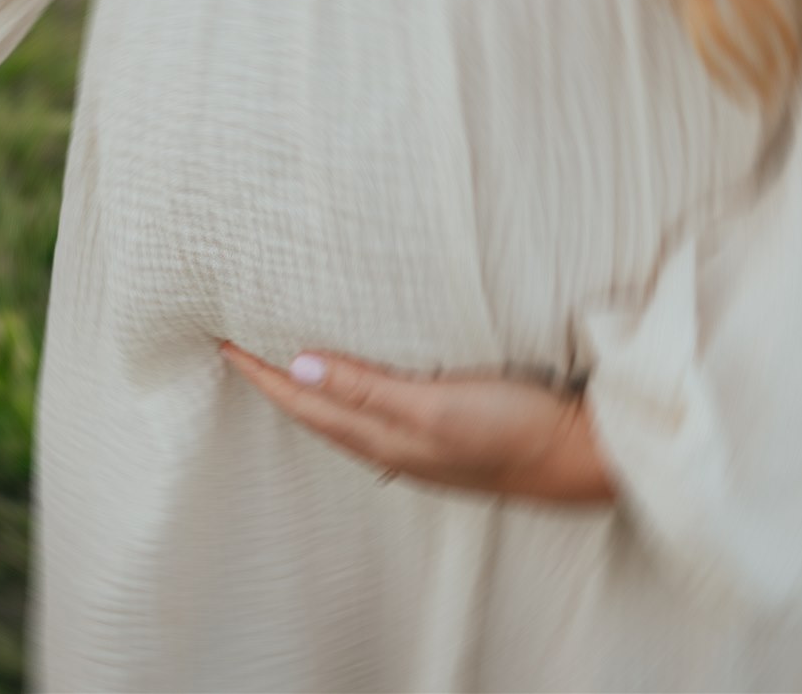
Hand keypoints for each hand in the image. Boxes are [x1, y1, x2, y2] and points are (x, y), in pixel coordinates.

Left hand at [219, 342, 613, 502]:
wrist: (579, 458)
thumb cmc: (511, 429)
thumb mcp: (433, 404)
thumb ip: (365, 387)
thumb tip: (296, 366)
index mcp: (380, 438)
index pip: (301, 403)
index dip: (260, 374)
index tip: (222, 344)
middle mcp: (390, 445)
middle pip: (314, 412)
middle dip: (274, 382)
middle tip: (240, 348)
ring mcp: (417, 443)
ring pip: (344, 413)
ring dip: (309, 386)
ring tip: (282, 360)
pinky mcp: (444, 431)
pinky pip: (376, 409)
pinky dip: (350, 390)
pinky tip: (357, 378)